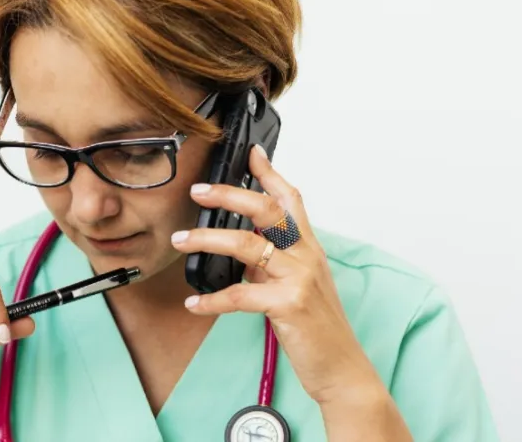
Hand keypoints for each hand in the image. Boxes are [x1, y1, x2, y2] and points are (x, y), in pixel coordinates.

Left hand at [170, 145, 382, 404]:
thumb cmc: (317, 326)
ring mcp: (299, 278)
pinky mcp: (288, 304)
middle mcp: (306, 256)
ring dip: (206, 240)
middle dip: (229, 195)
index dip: (270, 174)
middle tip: (198, 191)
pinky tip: (194, 304)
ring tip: (180, 240)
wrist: (341, 367)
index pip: (291, 199)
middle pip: (266, 210)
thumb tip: (239, 247)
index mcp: (309, 247)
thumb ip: (271, 263)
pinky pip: (239, 295)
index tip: (251, 153)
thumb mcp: (296, 285)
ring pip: (246, 245)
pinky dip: (212, 300)